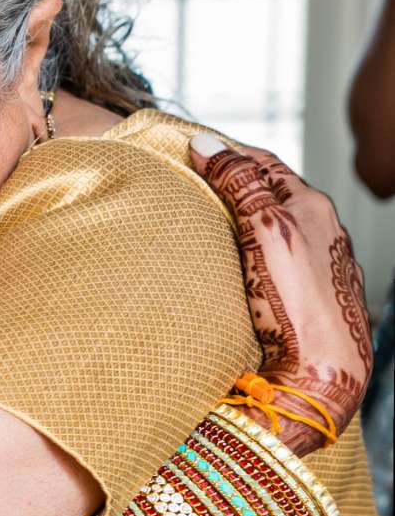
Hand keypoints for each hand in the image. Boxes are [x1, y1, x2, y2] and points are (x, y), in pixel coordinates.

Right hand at [190, 131, 371, 452]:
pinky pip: (280, 264)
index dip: (227, 153)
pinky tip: (238, 271)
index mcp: (312, 206)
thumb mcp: (263, 229)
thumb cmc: (296, 303)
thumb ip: (238, 183)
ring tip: (208, 226)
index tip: (191, 150)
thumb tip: (206, 142)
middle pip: (272, 195)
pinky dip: (256, 257)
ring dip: (246, 224)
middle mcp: (323, 231)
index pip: (263, 163)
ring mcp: (321, 266)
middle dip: (235, 187)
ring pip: (278, 231)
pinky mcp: (314, 298)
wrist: (322, 372)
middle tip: (191, 185)